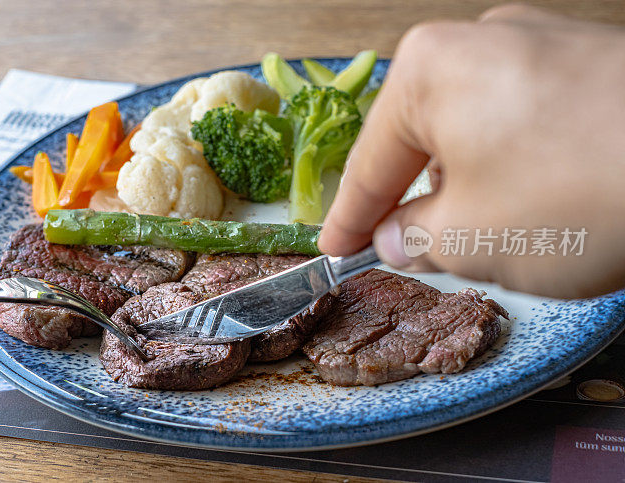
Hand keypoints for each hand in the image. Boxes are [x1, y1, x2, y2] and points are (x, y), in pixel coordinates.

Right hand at [319, 5, 624, 298]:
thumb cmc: (580, 196)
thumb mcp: (470, 240)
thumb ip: (413, 241)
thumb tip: (398, 237)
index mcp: (429, 70)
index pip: (370, 163)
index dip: (348, 220)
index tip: (333, 251)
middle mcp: (480, 39)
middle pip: (425, 138)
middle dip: (419, 200)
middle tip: (419, 252)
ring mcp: (541, 41)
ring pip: (478, 130)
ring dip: (475, 185)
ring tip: (507, 234)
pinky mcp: (591, 60)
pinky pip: (529, 119)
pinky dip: (523, 166)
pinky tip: (551, 203)